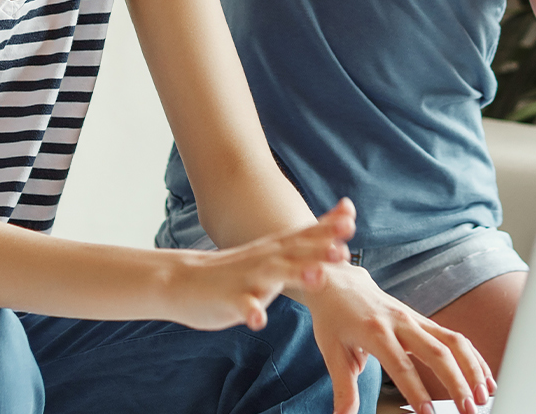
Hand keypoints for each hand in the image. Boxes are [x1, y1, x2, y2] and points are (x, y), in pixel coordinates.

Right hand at [164, 203, 351, 331]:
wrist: (183, 280)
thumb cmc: (235, 271)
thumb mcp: (272, 256)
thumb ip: (301, 250)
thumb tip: (336, 242)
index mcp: (278, 250)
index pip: (306, 234)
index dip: (329, 225)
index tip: (351, 215)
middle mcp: (266, 259)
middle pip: (297, 251)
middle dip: (321, 249)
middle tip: (344, 248)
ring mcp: (248, 278)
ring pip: (275, 275)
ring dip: (296, 274)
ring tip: (317, 277)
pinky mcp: (230, 299)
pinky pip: (242, 306)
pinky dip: (250, 312)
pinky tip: (259, 319)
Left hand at [295, 206, 492, 413]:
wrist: (339, 283)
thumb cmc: (334, 318)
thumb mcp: (332, 352)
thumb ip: (343, 388)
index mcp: (375, 331)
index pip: (401, 366)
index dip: (416, 391)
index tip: (428, 413)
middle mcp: (400, 322)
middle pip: (437, 352)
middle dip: (456, 383)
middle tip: (469, 410)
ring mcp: (416, 319)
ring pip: (453, 342)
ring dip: (472, 369)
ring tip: (484, 396)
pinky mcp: (424, 321)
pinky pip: (455, 338)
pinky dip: (473, 358)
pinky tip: (484, 378)